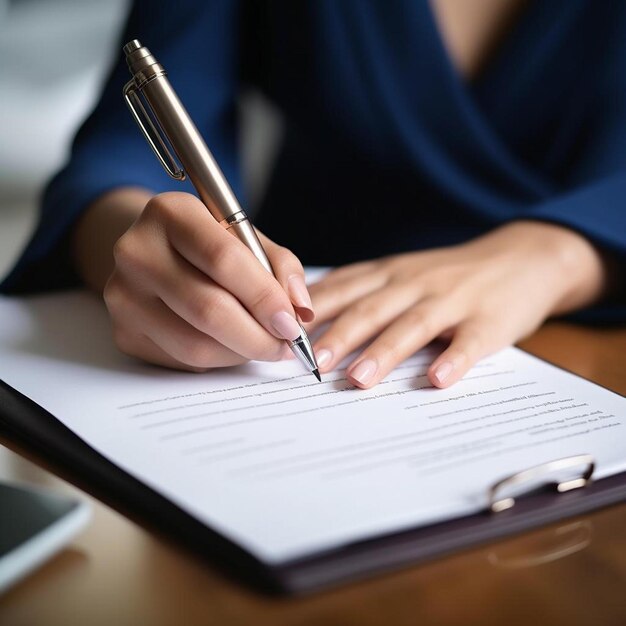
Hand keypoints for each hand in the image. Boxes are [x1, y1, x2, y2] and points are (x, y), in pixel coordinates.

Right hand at [96, 191, 313, 370]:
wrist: (153, 253)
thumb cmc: (208, 244)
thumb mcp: (246, 238)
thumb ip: (279, 266)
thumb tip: (300, 310)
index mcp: (170, 213)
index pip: (223, 260)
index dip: (264, 297)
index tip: (292, 323)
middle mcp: (136, 251)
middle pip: (208, 309)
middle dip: (259, 336)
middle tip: (286, 346)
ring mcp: (123, 295)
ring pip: (196, 345)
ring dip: (242, 353)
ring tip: (264, 346)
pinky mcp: (123, 332)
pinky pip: (183, 360)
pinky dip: (219, 360)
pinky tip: (232, 346)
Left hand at [307, 221, 609, 388]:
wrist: (520, 258)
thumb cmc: (446, 275)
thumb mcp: (399, 274)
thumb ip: (359, 292)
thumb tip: (305, 319)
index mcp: (388, 274)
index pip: (342, 290)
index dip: (311, 313)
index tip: (283, 335)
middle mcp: (414, 283)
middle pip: (371, 310)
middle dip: (339, 337)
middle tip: (311, 364)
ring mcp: (452, 300)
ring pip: (413, 326)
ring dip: (385, 352)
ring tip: (359, 379)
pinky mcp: (488, 320)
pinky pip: (469, 342)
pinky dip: (454, 360)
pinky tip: (437, 379)